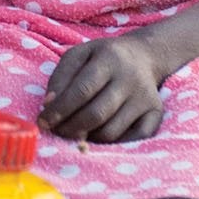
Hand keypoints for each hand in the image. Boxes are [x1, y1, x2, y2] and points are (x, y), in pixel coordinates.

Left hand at [40, 29, 168, 147]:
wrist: (143, 56)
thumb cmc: (103, 57)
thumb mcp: (78, 55)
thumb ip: (60, 78)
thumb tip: (49, 105)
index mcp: (110, 59)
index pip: (82, 90)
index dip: (60, 110)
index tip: (43, 122)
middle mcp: (130, 79)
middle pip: (97, 114)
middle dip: (70, 128)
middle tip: (57, 130)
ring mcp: (145, 98)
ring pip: (111, 131)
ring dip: (88, 137)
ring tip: (76, 130)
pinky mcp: (155, 113)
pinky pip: (132, 140)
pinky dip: (112, 144)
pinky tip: (98, 134)